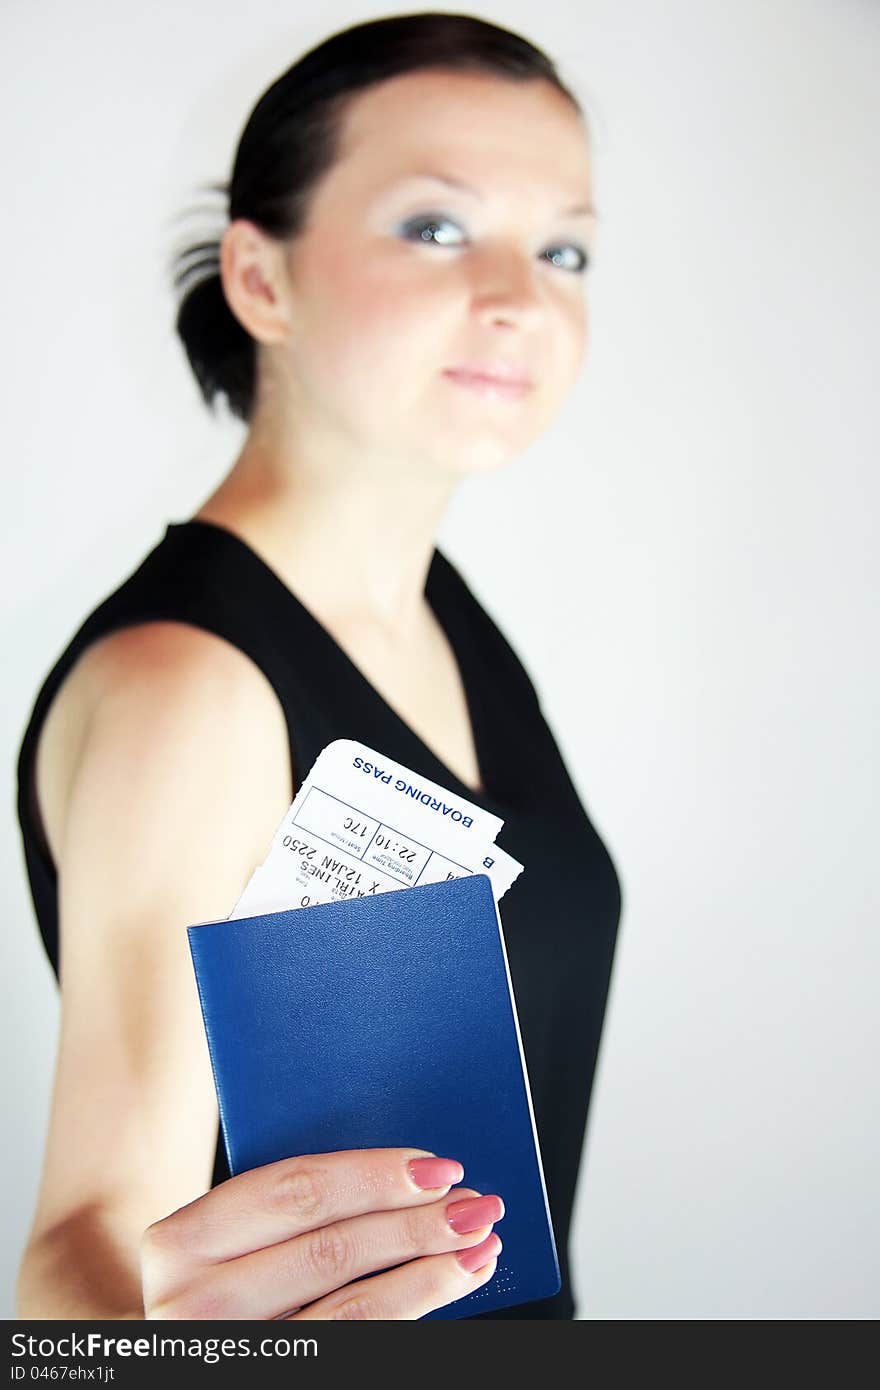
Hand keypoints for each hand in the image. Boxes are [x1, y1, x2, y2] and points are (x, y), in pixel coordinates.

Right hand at [140, 1147, 503, 1318]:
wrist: (186, 1350)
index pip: (292, 1191)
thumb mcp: (224, 1235)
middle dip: (413, 1221)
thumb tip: (404, 1166)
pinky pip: (360, 1344)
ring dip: (429, 1269)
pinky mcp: (275, 1385)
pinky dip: (418, 1306)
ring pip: (354, 1307)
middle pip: (330, 1249)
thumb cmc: (218, 1274)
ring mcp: (237, 1353)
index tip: (436, 1165)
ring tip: (479, 1240)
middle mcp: (195, 1305)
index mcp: (181, 1240)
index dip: (371, 1175)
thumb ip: (284, 1200)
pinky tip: (452, 1281)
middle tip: (475, 1201)